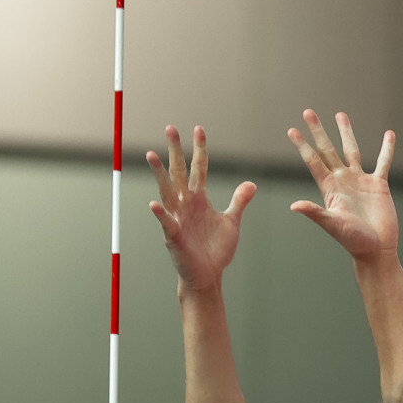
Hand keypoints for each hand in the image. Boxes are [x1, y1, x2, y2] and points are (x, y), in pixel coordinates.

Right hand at [148, 126, 255, 293]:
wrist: (208, 274)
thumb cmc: (216, 249)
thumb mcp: (232, 222)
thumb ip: (239, 202)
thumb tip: (251, 184)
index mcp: (200, 199)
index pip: (200, 169)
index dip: (200, 150)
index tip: (199, 129)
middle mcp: (186, 204)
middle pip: (180, 172)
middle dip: (176, 151)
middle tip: (170, 128)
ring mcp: (178, 218)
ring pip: (167, 190)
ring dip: (160, 173)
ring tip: (152, 154)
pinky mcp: (174, 235)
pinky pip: (166, 222)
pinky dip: (161, 213)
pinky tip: (154, 204)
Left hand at [287, 110, 398, 262]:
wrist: (376, 249)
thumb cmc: (352, 240)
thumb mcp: (332, 224)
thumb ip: (314, 212)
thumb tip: (294, 205)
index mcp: (329, 188)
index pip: (313, 160)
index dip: (302, 145)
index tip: (292, 130)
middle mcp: (342, 180)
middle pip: (328, 149)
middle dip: (318, 131)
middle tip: (308, 112)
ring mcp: (360, 181)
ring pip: (352, 150)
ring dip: (346, 132)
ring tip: (340, 114)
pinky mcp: (379, 185)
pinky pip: (383, 162)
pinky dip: (386, 149)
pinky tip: (389, 134)